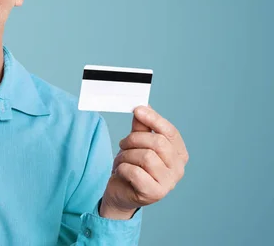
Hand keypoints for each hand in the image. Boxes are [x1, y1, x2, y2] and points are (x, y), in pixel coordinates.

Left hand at [99, 105, 188, 219]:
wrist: (121, 193)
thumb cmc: (132, 167)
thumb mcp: (137, 143)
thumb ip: (142, 127)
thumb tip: (144, 107)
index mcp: (179, 154)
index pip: (170, 132)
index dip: (154, 119)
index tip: (137, 110)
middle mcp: (178, 168)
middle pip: (158, 143)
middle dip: (134, 140)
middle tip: (123, 144)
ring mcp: (169, 183)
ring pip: (146, 157)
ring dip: (126, 155)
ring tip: (121, 160)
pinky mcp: (155, 193)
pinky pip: (135, 172)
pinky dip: (123, 168)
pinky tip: (121, 171)